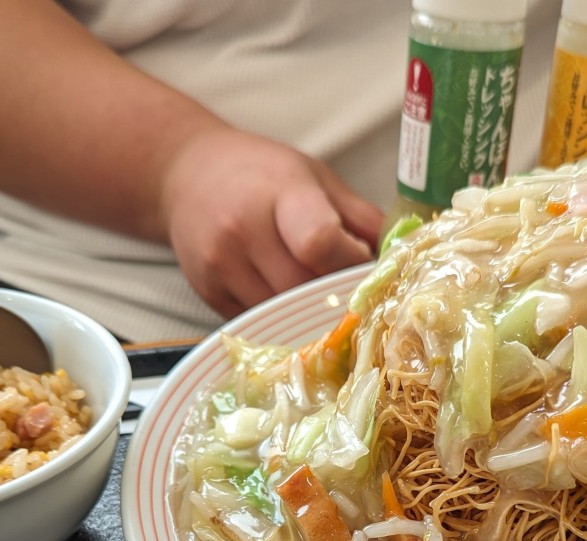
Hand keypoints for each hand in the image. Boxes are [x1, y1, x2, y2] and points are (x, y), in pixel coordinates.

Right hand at [162, 123, 382, 317]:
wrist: (185, 173)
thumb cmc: (262, 175)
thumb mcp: (316, 179)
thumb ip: (360, 220)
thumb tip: (401, 261)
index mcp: (279, 192)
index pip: (319, 244)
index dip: (348, 265)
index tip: (360, 266)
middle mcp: (242, 229)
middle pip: (302, 290)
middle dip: (332, 299)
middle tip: (351, 299)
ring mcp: (220, 265)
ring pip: (280, 314)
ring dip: (308, 317)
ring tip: (322, 305)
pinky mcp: (207, 294)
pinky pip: (257, 322)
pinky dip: (280, 321)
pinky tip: (290, 306)